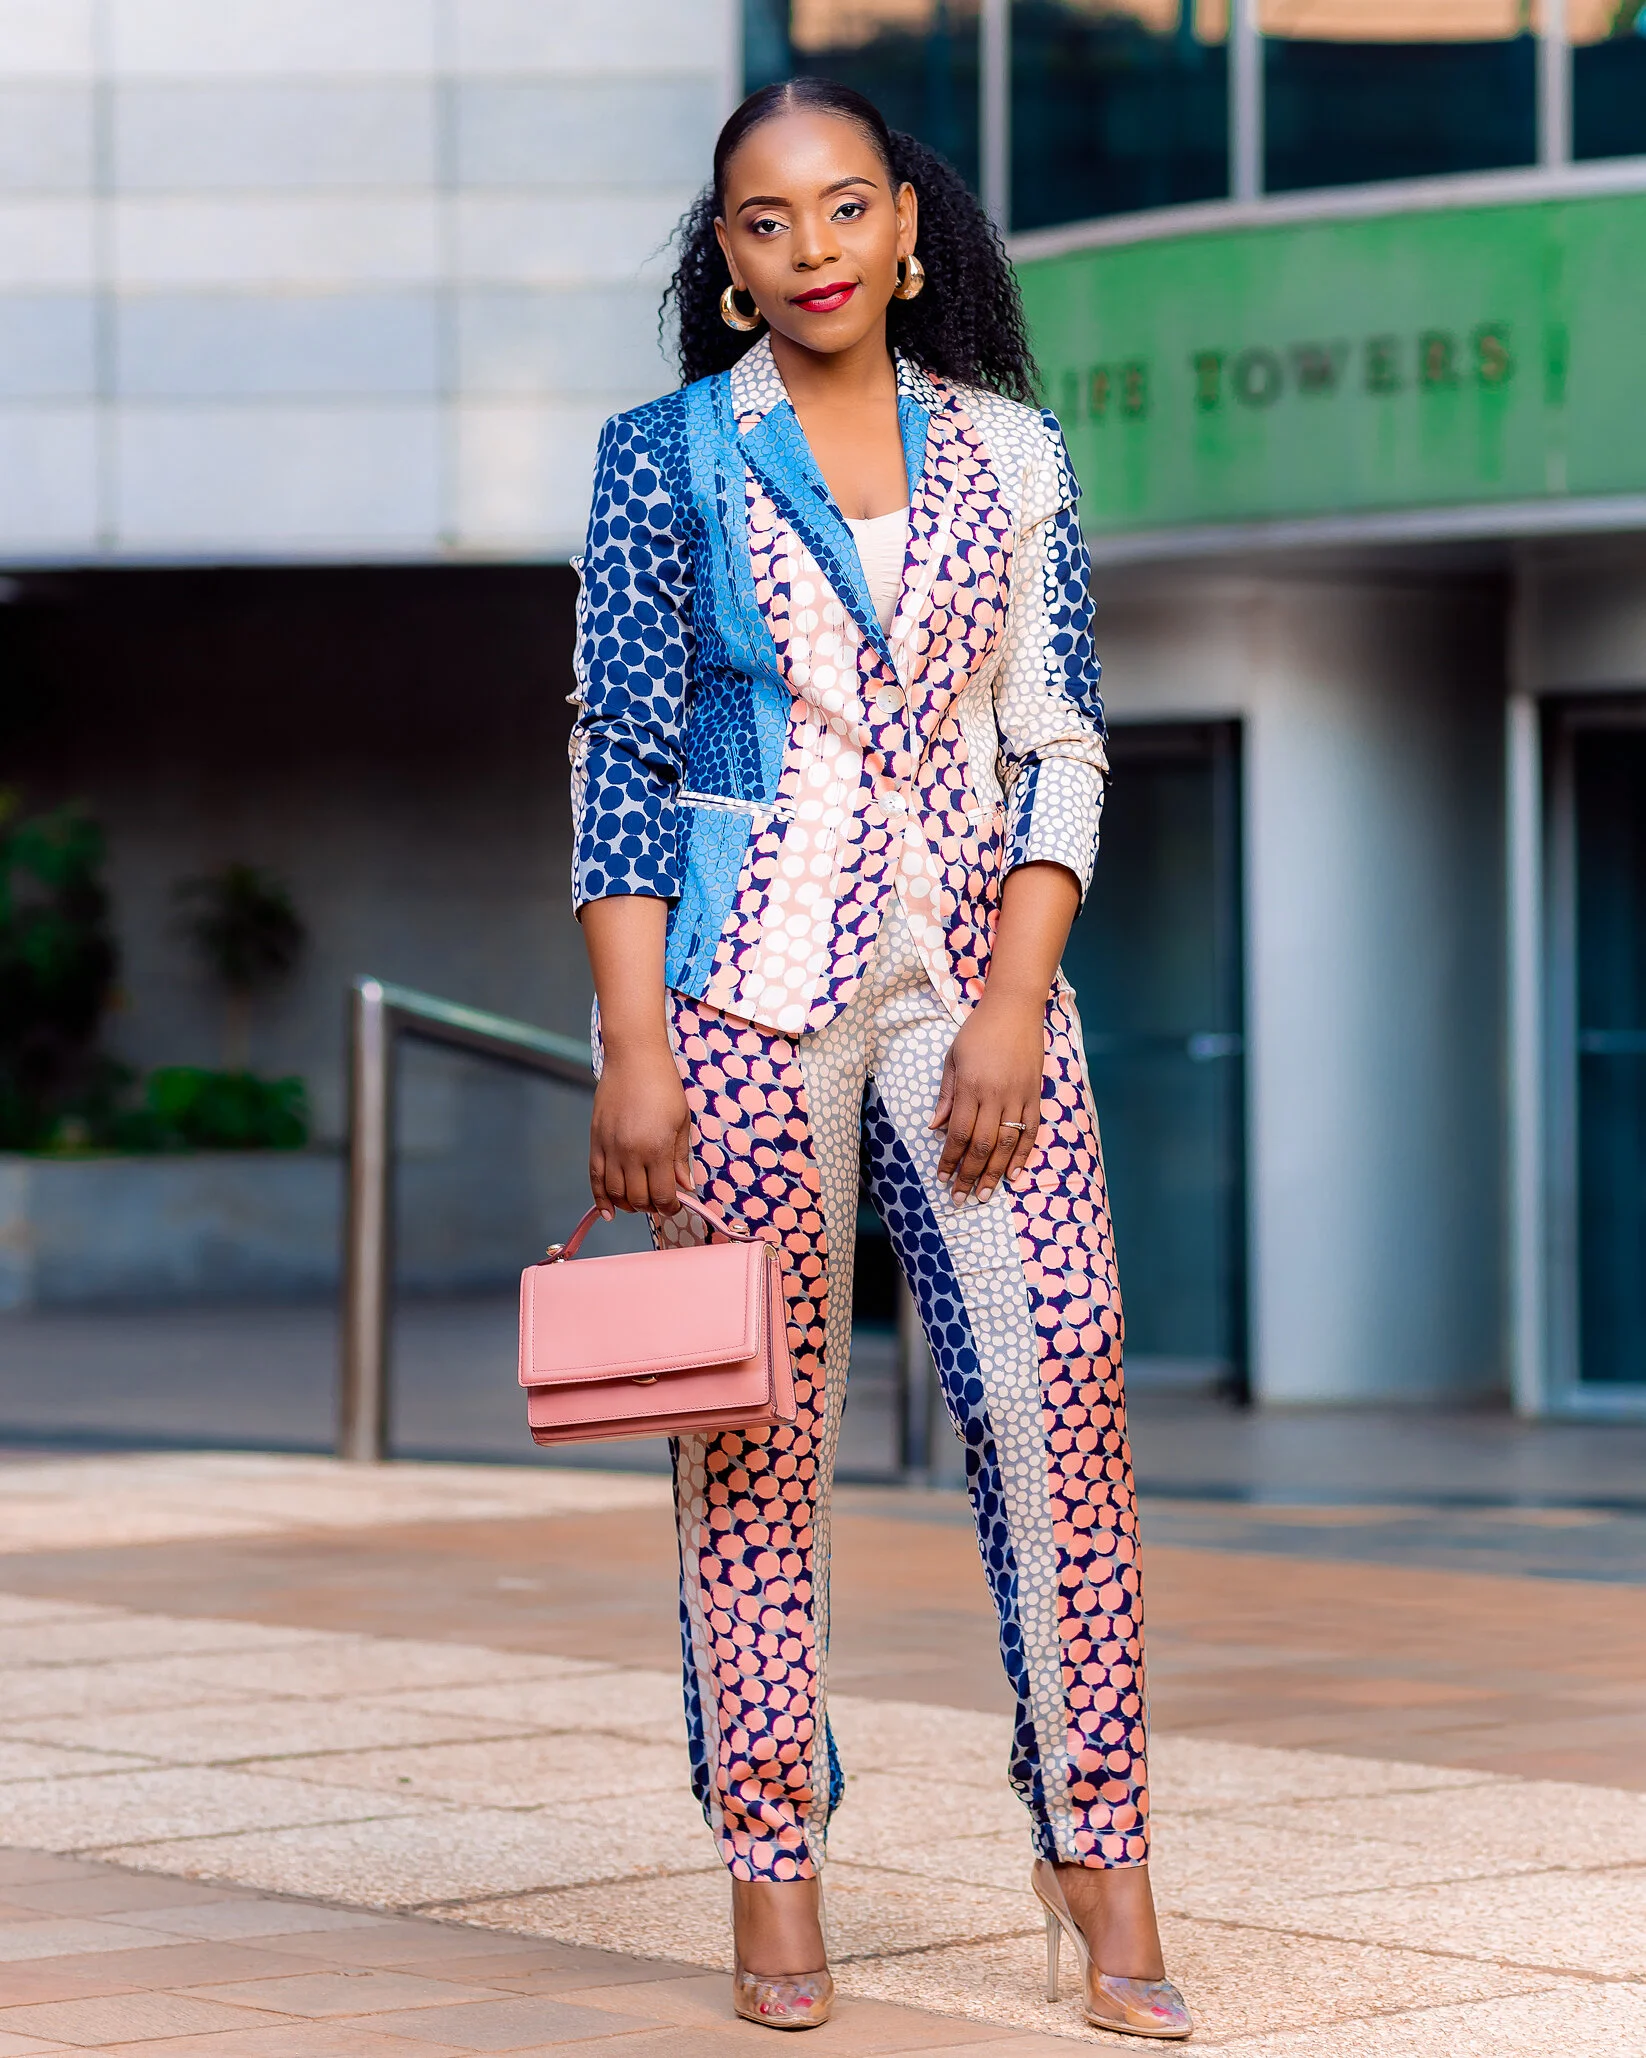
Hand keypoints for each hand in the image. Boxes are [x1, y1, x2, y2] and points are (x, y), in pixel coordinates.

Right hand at [588, 1044, 692, 1217]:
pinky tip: (609, 1211)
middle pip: (639, 1199)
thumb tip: (685, 1186)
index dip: (672, 1207)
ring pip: (616, 1193)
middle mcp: (631, 1153)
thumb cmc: (664, 1086)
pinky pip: (596, 1179)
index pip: (663, 1195)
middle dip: (652, 1207)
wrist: (634, 1059)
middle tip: (660, 1201)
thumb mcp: (681, 1121)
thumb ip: (680, 1157)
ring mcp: (610, 1149)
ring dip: (629, 1204)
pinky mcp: (596, 1142)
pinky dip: (601, 1199)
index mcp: (657, 1149)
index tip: (677, 1205)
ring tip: (640, 1201)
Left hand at [931, 992, 1044, 1202]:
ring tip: (986, 1194)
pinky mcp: (1035, 1095)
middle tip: (961, 1198)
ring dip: (994, 1173)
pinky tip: (1013, 1174)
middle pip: (980, 1145)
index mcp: (970, 1086)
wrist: (1014, 1009)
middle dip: (969, 1175)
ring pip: (1006, 1144)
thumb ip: (946, 1095)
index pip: (957, 1133)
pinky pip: (1030, 1132)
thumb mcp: (953, 1058)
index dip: (949, 1160)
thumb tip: (935, 1128)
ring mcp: (1018, 1096)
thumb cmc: (978, 1031)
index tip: (942, 1178)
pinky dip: (1022, 1155)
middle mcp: (994, 1095)